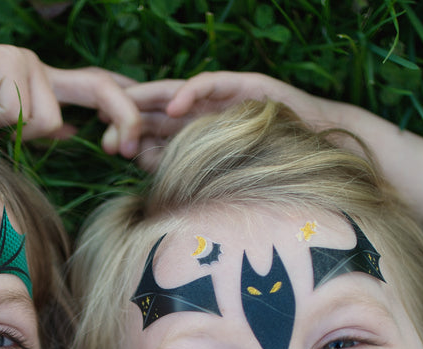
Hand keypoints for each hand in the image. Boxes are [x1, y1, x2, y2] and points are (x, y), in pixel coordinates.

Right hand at [0, 44, 141, 154]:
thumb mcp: (6, 124)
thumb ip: (38, 125)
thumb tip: (70, 132)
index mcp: (47, 83)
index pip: (100, 86)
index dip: (130, 102)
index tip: (145, 134)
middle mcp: (43, 67)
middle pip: (101, 87)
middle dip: (123, 117)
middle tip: (123, 151)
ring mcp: (27, 62)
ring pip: (51, 118)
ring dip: (18, 131)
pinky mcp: (8, 62)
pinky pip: (21, 113)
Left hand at [112, 72, 329, 169]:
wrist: (322, 148)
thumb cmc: (272, 170)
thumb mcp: (219, 177)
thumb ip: (188, 174)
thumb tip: (154, 189)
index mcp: (197, 132)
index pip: (155, 127)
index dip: (129, 131)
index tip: (103, 142)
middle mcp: (205, 112)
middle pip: (157, 107)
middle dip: (128, 113)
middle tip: (99, 122)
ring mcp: (221, 97)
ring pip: (175, 92)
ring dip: (149, 101)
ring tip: (124, 109)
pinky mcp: (242, 85)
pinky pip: (209, 84)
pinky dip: (188, 93)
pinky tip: (171, 108)